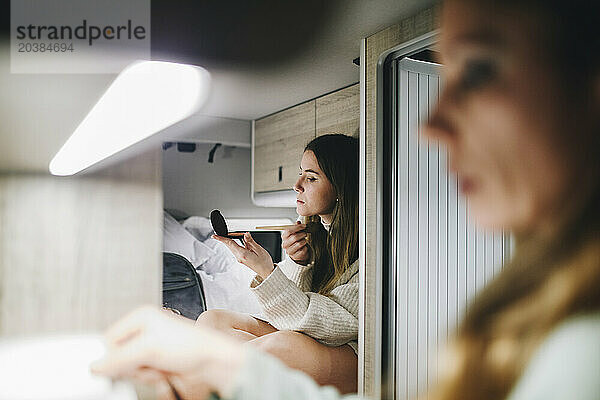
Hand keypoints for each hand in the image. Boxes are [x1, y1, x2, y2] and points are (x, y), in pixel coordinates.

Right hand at [91, 306, 244, 399]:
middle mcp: (145, 330)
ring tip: (159, 366)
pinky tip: (163, 372)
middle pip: (118, 355)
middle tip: (148, 363)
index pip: (109, 338)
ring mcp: (151, 347)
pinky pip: (141, 375)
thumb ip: (119, 357)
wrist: (211, 361)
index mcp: (140, 317)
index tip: (123, 363)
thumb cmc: (191, 344)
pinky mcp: (157, 362)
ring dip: (143, 372)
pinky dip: (151, 377)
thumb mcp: (149, 349)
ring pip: (129, 368)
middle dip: (132, 365)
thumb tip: (96, 366)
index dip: (113, 354)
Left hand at [213, 232, 274, 278]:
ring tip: (236, 235)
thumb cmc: (264, 263)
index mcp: (243, 254)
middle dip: (226, 238)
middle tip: (225, 232)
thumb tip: (245, 234)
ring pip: (233, 247)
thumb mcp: (259, 249)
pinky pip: (237, 249)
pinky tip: (243, 241)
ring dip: (232, 240)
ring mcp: (240, 259)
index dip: (222, 239)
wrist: (267, 272)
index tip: (215, 236)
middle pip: (229, 245)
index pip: (230, 244)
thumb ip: (251, 241)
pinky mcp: (242, 259)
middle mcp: (239, 257)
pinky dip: (236, 244)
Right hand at [281, 222, 310, 264]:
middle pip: (294, 237)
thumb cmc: (296, 242)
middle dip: (302, 234)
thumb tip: (298, 222)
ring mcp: (289, 251)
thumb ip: (296, 228)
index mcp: (284, 237)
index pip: (288, 231)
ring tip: (304, 240)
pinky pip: (303, 250)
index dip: (297, 227)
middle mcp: (285, 244)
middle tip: (305, 234)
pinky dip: (305, 247)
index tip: (304, 226)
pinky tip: (304, 247)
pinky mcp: (295, 256)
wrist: (297, 254)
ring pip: (299, 244)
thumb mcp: (295, 233)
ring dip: (304, 241)